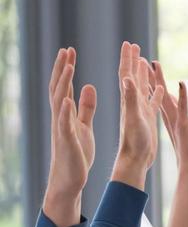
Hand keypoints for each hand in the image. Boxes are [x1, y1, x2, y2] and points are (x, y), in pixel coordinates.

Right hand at [45, 47, 95, 213]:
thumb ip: (86, 107)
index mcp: (67, 113)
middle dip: (62, 68)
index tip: (70, 51)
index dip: (66, 68)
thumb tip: (89, 86)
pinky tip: (66, 100)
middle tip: (66, 50)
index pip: (65, 85)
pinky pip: (65, 124)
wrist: (69, 177)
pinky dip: (65, 112)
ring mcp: (62, 127)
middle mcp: (61, 117)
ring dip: (63, 83)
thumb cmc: (77, 151)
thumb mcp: (83, 125)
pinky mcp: (67, 140)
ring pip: (60, 101)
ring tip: (68, 67)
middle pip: (59, 87)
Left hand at [111, 42, 161, 185]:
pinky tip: (161, 89)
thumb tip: (127, 78)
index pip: (127, 74)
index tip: (129, 43)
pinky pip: (152, 102)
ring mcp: (140, 111)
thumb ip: (131, 98)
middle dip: (132, 60)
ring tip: (144, 62)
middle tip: (133, 45)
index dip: (127, 58)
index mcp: (129, 100)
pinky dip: (155, 92)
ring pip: (141, 88)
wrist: (135, 161)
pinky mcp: (147, 120)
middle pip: (132, 76)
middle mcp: (133, 103)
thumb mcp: (134, 118)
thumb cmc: (134, 142)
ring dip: (142, 74)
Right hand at [154, 62, 187, 170]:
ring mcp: (176, 119)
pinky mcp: (184, 124)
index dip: (152, 81)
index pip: (158, 94)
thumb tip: (174, 107)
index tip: (145, 66)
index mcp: (168, 116)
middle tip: (142, 59)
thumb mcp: (182, 130)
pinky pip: (183, 107)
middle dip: (151, 76)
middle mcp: (170, 116)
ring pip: (166, 95)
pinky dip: (183, 96)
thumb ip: (178, 118)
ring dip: (161, 81)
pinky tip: (182, 84)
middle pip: (159, 92)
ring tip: (153, 65)